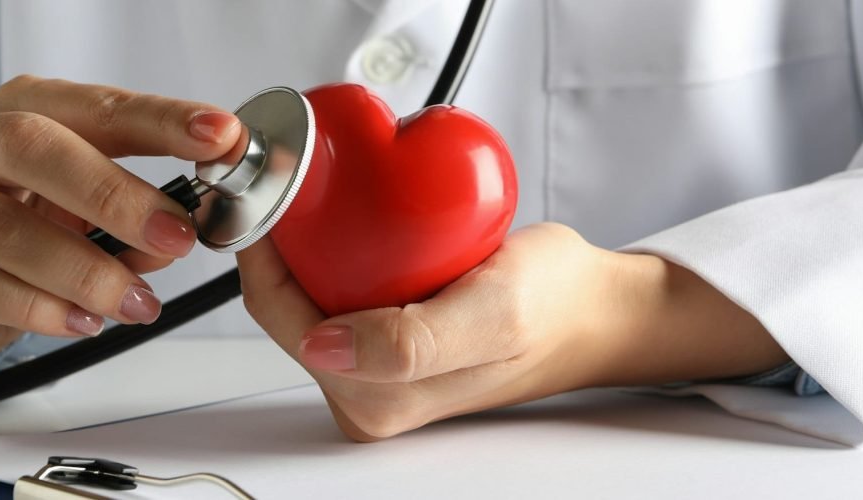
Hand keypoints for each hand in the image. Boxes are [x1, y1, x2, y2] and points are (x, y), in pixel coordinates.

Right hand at [0, 75, 240, 364]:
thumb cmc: (34, 220)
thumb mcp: (92, 212)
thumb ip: (138, 220)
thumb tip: (176, 238)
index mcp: (29, 109)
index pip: (101, 107)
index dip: (162, 121)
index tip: (220, 138)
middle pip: (34, 148)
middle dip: (115, 194)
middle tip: (176, 236)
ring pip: (1, 227)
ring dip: (81, 269)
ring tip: (135, 301)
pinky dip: (33, 306)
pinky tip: (81, 321)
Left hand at [237, 223, 789, 440]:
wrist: (595, 310)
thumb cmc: (555, 308)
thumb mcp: (492, 314)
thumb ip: (410, 343)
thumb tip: (322, 346)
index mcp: (376, 398)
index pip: (281, 315)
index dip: (266, 247)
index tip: (277, 185)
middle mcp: (366, 395)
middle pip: (284, 308)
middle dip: (284, 242)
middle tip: (303, 178)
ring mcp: (373, 376)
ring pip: (307, 298)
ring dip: (308, 245)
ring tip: (324, 192)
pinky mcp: (385, 352)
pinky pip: (336, 293)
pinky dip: (336, 252)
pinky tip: (353, 219)